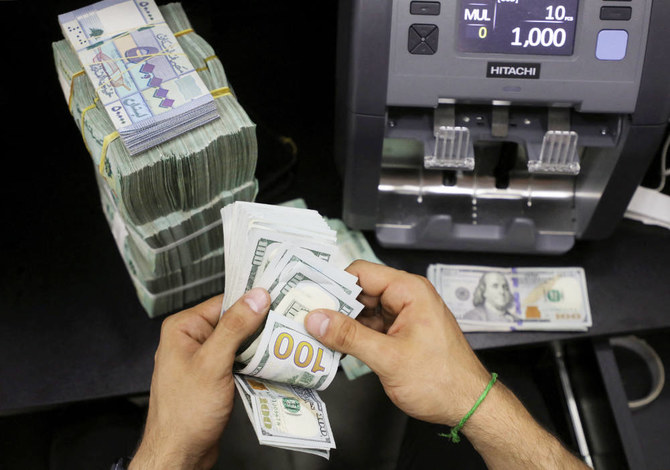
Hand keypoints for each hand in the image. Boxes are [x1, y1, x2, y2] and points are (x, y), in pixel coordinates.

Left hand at [129, 288, 269, 469]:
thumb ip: (235, 327)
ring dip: (259, 346)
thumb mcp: (213, 364)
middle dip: (259, 325)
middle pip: (234, 321)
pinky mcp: (214, 377)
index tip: (280, 298)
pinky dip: (254, 362)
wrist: (180, 453)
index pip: (224, 302)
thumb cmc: (186, 413)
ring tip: (284, 343)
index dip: (252, 301)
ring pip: (239, 342)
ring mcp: (203, 359)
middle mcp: (192, 339)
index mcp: (183, 328)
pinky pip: (239, 361)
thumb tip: (257, 297)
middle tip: (288, 324)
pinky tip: (271, 364)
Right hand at [304, 260, 489, 426]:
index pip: (361, 273)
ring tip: (315, 335)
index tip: (307, 297)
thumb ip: (349, 336)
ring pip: (363, 310)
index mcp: (409, 291)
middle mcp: (407, 298)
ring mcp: (404, 316)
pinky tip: (335, 347)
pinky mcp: (401, 333)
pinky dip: (354, 336)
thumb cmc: (442, 380)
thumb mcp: (388, 358)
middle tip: (305, 319)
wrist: (469, 405)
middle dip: (334, 306)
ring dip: (342, 323)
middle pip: (359, 291)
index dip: (332, 283)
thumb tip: (317, 319)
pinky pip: (371, 326)